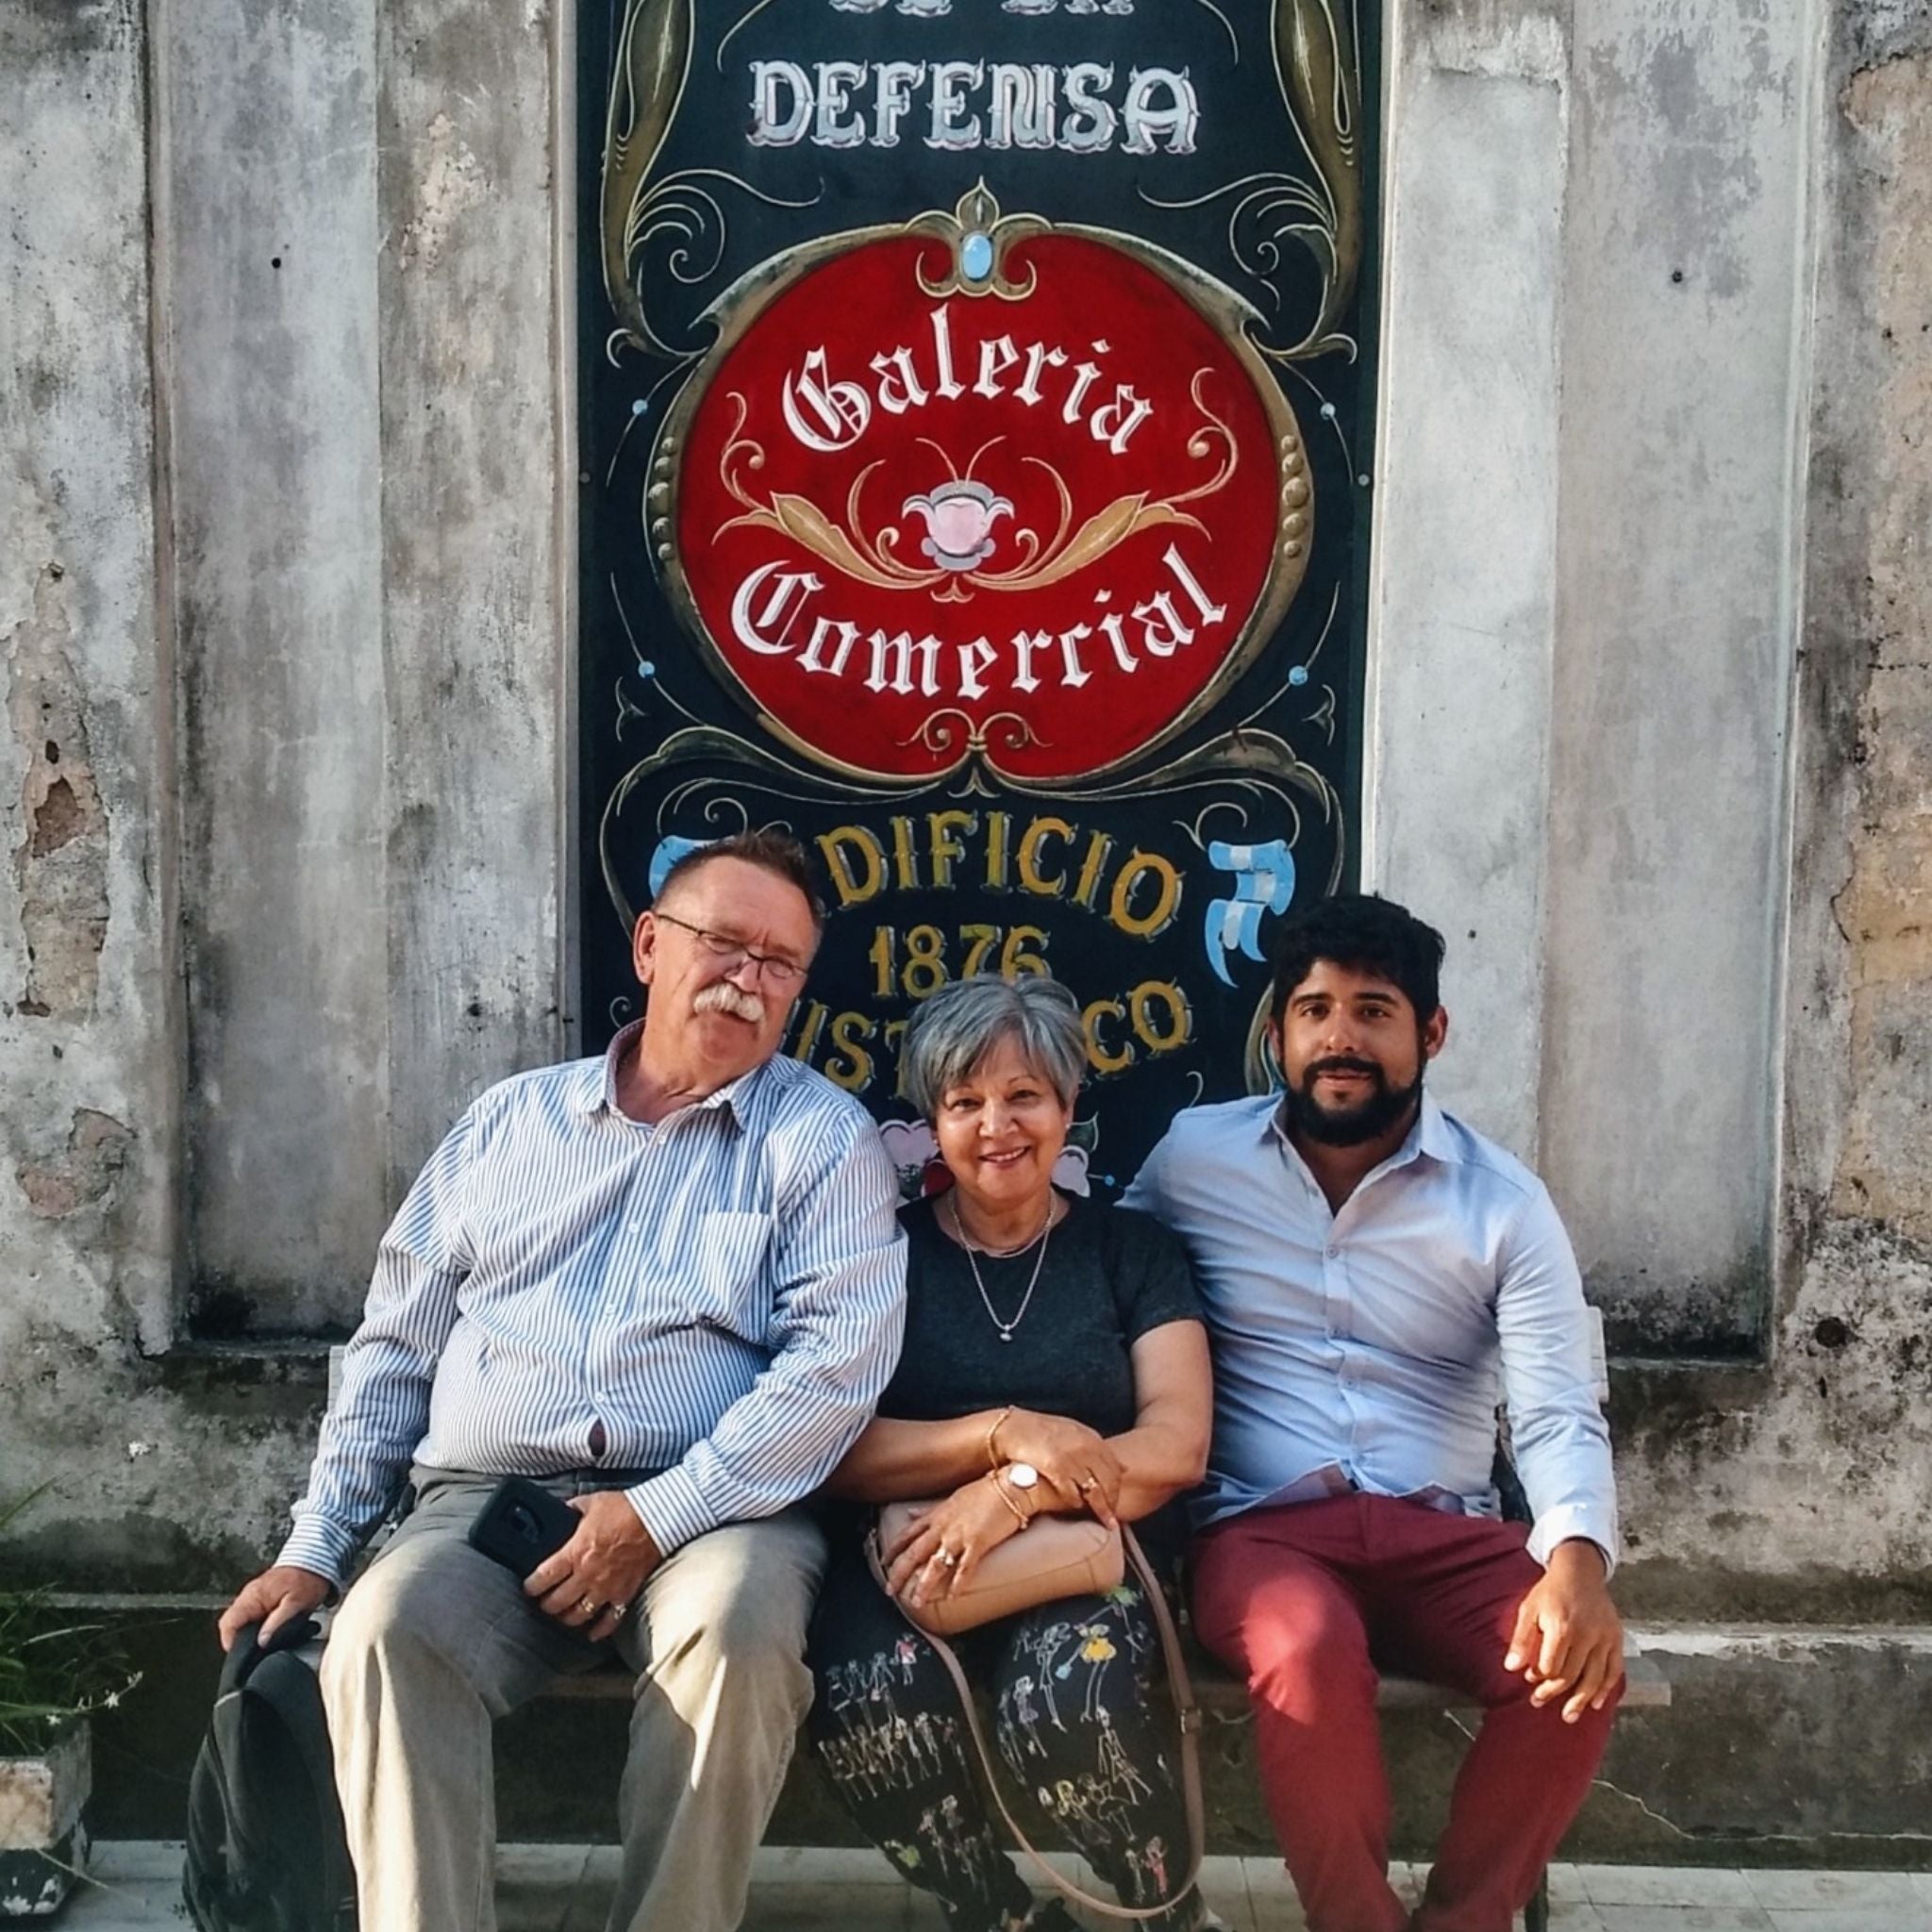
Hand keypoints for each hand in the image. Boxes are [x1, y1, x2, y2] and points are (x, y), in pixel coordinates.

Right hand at [217, 1565, 331, 1652]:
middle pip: (233, 1625)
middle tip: (256, 1652)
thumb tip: (262, 1641)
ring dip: (252, 1634)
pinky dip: (260, 1627)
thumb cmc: (307, 1579)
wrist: (316, 1562)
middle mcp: (249, 1596)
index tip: (242, 1655)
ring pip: (243, 1622)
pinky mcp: (262, 1599)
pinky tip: (271, 1633)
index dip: (230, 1642)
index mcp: (252, 1596)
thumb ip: (277, 1622)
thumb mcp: (295, 1603)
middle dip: (242, 1641)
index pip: (228, 1623)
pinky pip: (254, 1617)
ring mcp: (254, 1597)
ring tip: (266, 1644)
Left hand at [526, 1491, 662, 1641]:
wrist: (656, 1519)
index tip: (529, 1587)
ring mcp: (606, 1588)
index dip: (531, 1586)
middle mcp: (587, 1575)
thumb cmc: (625, 1509)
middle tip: (544, 1602)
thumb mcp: (591, 1502)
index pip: (543, 1578)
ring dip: (567, 1618)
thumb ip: (572, 1509)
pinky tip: (592, 1633)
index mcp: (575, 1553)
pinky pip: (609, 1622)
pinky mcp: (624, 1594)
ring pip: (578, 1616)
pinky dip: (599, 1631)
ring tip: (563, 1615)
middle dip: (546, 1604)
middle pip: (557, 1602)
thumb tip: (561, 1511)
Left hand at [883, 1476, 1022, 1607]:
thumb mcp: (952, 1497)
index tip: (884, 1563)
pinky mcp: (978, 1543)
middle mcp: (943, 1526)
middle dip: (900, 1573)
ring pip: (935, 1564)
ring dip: (924, 1585)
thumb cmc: (985, 1490)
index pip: (908, 1534)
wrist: (1010, 1486)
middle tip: (890, 1589)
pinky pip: (964, 1569)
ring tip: (917, 1601)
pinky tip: (952, 1597)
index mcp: (937, 1515)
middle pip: (915, 1552)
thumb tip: (911, 1513)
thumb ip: (930, 1509)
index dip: (894, 1550)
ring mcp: (959, 1536)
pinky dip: (957, 1584)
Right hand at [992, 1409, 1122, 1525]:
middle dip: (1112, 1502)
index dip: (1117, 1488)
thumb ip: (1097, 1449)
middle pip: (1109, 1482)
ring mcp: (1072, 1458)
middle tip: (1112, 1518)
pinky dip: (1076, 1503)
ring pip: (1095, 1491)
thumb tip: (1125, 1467)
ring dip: (1100, 1509)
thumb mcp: (1075, 1433)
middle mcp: (1085, 1447)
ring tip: (1104, 1522)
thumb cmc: (1043, 1433)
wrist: (1013, 1429)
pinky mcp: (1056, 1469)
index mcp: (1091, 1438)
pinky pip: (1073, 1493)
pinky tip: (1074, 1507)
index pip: (1115, 1468)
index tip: (1115, 1501)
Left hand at [1505, 1539, 1623, 1722]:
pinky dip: (1606, 1689)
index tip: (1530, 1683)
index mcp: (1561, 1627)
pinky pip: (1614, 1670)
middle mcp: (1586, 1635)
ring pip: (1594, 1678)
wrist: (1580, 1572)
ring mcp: (1604, 1638)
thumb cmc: (1550, 1592)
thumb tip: (1511, 1669)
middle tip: (1539, 1702)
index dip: (1539, 1678)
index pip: (1550, 1666)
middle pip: (1571, 1675)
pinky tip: (1596, 1703)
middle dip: (1554, 1692)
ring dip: (1581, 1701)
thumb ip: (1520, 1640)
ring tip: (1568, 1716)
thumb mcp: (1529, 1609)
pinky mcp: (1616, 1638)